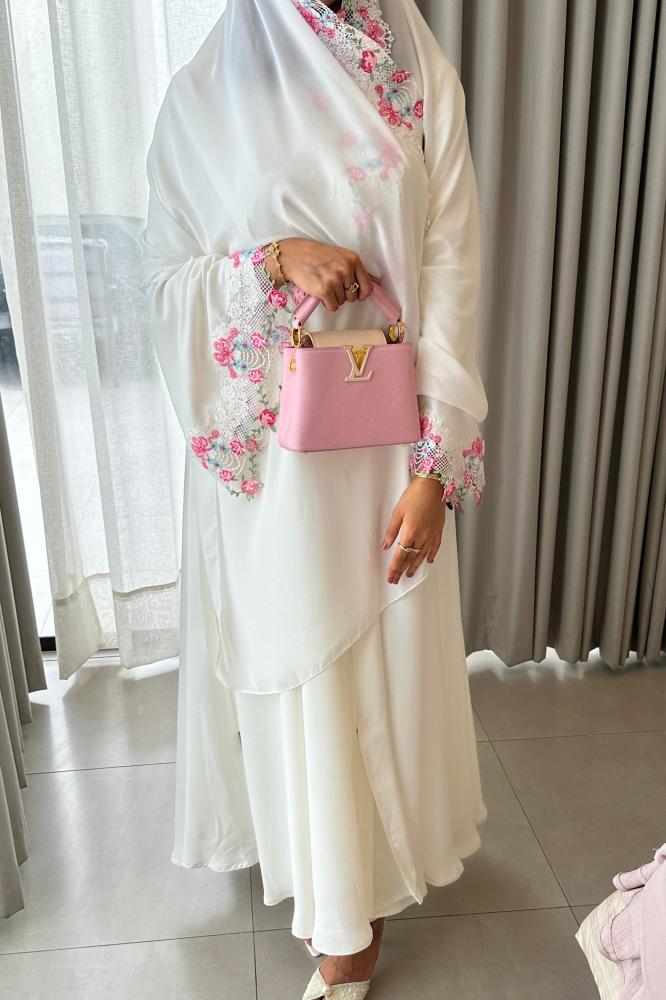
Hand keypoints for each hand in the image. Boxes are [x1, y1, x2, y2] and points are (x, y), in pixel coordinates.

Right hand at [264, 238, 380, 310]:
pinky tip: (318, 292)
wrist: (292, 256)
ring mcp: (335, 279)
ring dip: (333, 298)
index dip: (361, 294)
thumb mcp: (339, 256)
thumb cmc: (316, 256)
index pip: (368, 286)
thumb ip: (356, 270)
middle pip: (353, 296)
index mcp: (353, 259)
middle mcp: (345, 268)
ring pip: (342, 302)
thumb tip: (377, 283)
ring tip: (322, 284)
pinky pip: (332, 306)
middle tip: (330, 283)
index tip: (356, 295)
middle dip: (343, 294)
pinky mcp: (324, 290)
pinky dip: (326, 303)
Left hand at [381, 477, 445, 583]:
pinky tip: (428, 561)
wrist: (432, 486)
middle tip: (396, 579)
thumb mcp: (398, 512)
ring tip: (410, 574)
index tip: (390, 576)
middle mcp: (422, 537)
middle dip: (402, 570)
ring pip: (422, 556)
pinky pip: (435, 547)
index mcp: (410, 533)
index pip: (400, 556)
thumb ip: (391, 531)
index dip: (394, 568)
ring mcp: (431, 534)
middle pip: (410, 558)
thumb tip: (385, 545)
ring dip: (415, 566)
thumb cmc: (415, 495)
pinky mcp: (438, 530)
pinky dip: (431, 555)